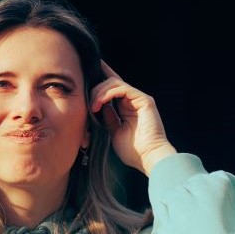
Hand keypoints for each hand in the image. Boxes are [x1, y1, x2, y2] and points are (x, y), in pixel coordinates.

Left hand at [90, 61, 177, 175]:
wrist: (148, 158)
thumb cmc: (133, 150)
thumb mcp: (114, 131)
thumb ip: (108, 117)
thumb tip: (99, 106)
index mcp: (127, 107)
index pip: (112, 89)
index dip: (100, 81)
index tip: (85, 75)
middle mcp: (133, 100)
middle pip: (110, 83)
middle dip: (95, 89)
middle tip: (87, 103)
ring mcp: (139, 99)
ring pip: (114, 83)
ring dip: (99, 92)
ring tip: (92, 106)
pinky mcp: (144, 100)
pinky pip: (122, 89)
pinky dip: (107, 94)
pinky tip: (99, 103)